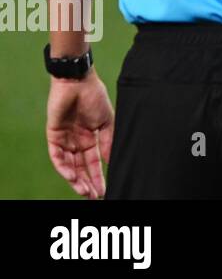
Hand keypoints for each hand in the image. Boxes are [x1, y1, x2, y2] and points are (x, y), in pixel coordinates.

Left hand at [47, 71, 113, 198]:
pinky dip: (64, 167)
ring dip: (76, 179)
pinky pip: (57, 156)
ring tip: (84, 191)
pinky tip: (72, 176)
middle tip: (94, 196)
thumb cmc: (95, 97)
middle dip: (87, 183)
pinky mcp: (53, 135)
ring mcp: (65, 139)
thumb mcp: (106, 121)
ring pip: (69, 165)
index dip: (98, 176)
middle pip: (81, 167)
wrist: (78, 81)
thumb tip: (111, 161)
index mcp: (91, 138)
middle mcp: (77, 141)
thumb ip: (108, 141)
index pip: (94, 162)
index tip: (104, 190)